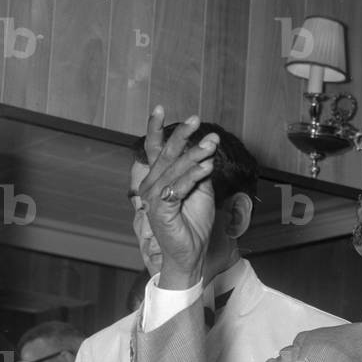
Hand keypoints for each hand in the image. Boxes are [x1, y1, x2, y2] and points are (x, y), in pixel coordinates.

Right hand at [137, 105, 217, 290]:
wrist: (190, 254)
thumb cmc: (193, 224)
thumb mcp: (200, 191)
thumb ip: (199, 170)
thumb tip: (206, 148)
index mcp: (158, 178)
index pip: (155, 150)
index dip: (156, 129)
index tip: (161, 108)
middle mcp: (150, 185)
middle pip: (166, 154)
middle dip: (181, 135)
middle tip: (196, 120)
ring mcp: (153, 198)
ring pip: (174, 170)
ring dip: (194, 155)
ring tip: (211, 145)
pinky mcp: (160, 210)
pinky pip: (178, 188)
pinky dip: (193, 176)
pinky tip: (207, 167)